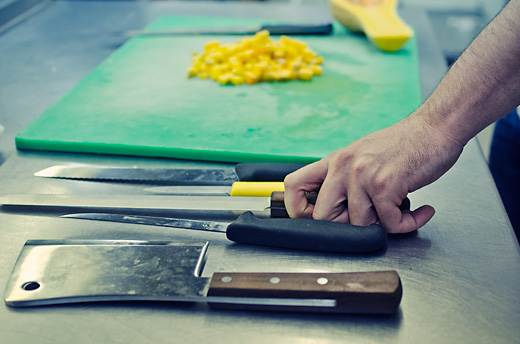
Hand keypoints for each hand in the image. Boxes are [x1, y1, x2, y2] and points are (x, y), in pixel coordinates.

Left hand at [284, 114, 463, 232]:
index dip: (296, 209)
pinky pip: (389, 223)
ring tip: (401, 211)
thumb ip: (346, 179)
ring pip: (359, 223)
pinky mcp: (385, 184)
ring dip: (383, 224)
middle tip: (370, 219)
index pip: (294, 184)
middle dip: (346, 227)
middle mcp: (343, 166)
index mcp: (335, 160)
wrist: (435, 127)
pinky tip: (419, 212)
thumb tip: (338, 212)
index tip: (312, 219)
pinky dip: (408, 224)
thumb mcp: (363, 156)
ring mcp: (363, 175)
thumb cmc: (403, 145)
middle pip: (323, 215)